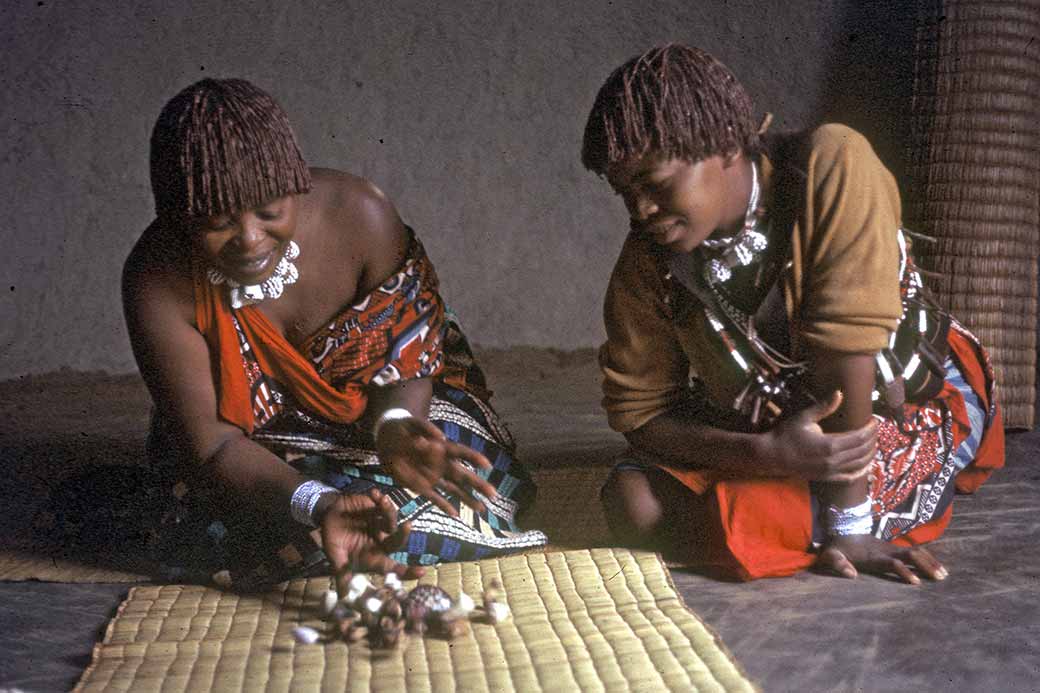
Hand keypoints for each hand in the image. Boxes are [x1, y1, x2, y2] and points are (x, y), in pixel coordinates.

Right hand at [320, 487, 423, 597]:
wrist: (328, 515)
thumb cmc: (333, 538)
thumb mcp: (336, 557)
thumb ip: (342, 573)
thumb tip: (343, 597)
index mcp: (373, 556)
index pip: (393, 567)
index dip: (407, 571)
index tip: (421, 572)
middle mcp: (381, 541)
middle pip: (397, 542)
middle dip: (403, 535)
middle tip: (407, 527)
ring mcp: (381, 524)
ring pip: (392, 520)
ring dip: (388, 511)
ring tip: (382, 502)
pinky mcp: (378, 508)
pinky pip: (384, 504)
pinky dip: (381, 499)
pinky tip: (374, 494)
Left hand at [377, 416, 496, 516]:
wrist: (388, 436)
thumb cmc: (403, 427)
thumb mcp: (411, 425)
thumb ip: (425, 431)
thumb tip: (440, 439)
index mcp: (440, 447)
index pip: (460, 452)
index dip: (473, 458)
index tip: (487, 465)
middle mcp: (440, 463)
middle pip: (462, 475)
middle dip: (477, 484)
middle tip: (494, 494)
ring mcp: (432, 475)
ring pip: (453, 489)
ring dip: (467, 499)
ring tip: (482, 509)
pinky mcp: (420, 485)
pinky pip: (433, 497)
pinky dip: (444, 505)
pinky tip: (456, 514)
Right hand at [760, 391, 876, 481]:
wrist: (772, 456)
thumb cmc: (786, 435)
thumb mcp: (803, 418)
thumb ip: (823, 407)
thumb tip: (839, 393)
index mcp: (830, 444)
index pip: (859, 437)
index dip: (870, 429)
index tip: (874, 421)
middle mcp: (834, 460)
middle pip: (862, 450)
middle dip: (872, 439)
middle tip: (876, 430)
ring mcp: (831, 471)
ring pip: (860, 464)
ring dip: (870, 454)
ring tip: (874, 443)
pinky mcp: (827, 478)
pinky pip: (850, 477)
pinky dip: (862, 472)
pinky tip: (867, 466)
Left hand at [817, 534, 947, 584]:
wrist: (842, 529)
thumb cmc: (837, 547)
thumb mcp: (831, 555)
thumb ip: (838, 564)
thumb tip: (852, 575)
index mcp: (873, 555)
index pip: (892, 563)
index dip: (904, 571)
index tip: (916, 582)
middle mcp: (886, 550)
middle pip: (911, 555)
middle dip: (926, 566)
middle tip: (940, 578)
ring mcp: (892, 548)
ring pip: (916, 552)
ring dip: (930, 562)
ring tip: (945, 575)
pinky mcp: (894, 548)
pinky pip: (915, 552)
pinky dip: (928, 558)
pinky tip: (937, 566)